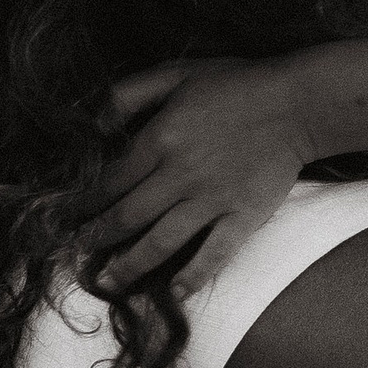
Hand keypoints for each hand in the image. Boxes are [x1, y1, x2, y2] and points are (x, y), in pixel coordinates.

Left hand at [80, 53, 314, 297]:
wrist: (298, 103)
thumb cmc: (236, 84)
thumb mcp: (175, 73)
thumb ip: (129, 93)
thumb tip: (95, 124)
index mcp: (160, 138)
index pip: (111, 181)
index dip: (86, 204)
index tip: (69, 220)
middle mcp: (180, 174)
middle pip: (128, 216)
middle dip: (98, 240)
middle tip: (78, 256)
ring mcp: (213, 200)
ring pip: (161, 242)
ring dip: (129, 266)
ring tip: (107, 284)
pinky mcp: (244, 217)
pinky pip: (214, 254)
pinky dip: (193, 276)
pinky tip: (173, 293)